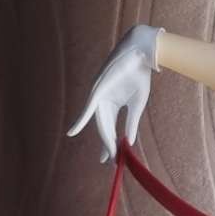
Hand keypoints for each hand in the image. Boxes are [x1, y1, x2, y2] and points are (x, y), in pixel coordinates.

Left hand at [66, 23, 162, 161]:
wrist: (142, 54)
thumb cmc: (140, 75)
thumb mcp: (137, 104)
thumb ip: (131, 123)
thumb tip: (129, 142)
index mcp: (114, 104)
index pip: (111, 128)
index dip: (111, 144)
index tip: (114, 158)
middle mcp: (104, 101)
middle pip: (104, 128)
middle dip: (107, 145)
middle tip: (109, 161)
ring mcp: (99, 96)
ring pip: (100, 122)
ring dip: (104, 138)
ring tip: (107, 154)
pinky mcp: (97, 90)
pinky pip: (87, 108)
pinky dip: (80, 120)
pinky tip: (72, 132)